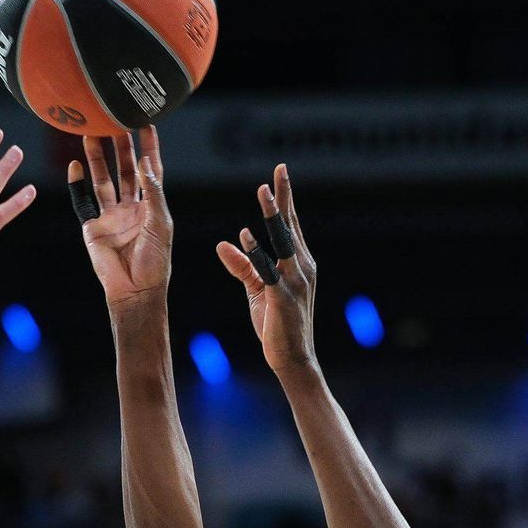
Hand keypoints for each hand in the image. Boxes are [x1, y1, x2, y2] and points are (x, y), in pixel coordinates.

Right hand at [71, 127, 172, 311]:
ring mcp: (111, 216)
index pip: (150, 169)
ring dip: (97, 158)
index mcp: (151, 206)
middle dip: (120, 146)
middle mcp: (130, 207)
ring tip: (91, 134)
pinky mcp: (93, 227)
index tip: (147, 123)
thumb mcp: (160, 223)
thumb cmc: (155, 261)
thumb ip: (153, 192)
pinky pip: (83, 201)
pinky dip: (77, 184)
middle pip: (124, 169)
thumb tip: (144, 162)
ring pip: (103, 180)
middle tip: (113, 121)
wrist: (135, 290)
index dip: (149, 147)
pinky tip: (74, 166)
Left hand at [215, 164, 317, 371]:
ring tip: (263, 191)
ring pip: (283, 241)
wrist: (292, 358)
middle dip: (283, 197)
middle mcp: (302, 267)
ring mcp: (294, 282)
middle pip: (290, 226)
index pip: (290, 226)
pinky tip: (246, 235)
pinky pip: (268, 270)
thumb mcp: (257, 291)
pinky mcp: (282, 297)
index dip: (284, 200)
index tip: (279, 174)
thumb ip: (243, 266)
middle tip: (279, 169)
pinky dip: (257, 252)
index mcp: (299, 264)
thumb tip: (225, 243)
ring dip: (273, 215)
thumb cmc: (277, 325)